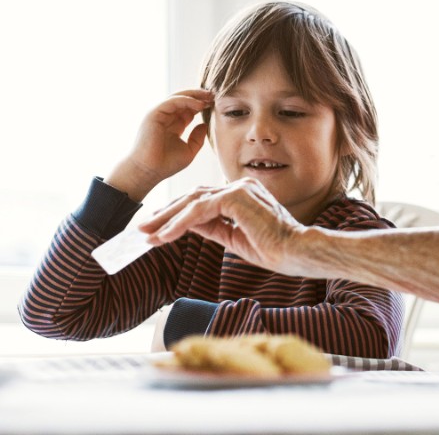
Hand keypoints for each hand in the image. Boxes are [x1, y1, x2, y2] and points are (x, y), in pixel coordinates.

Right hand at [107, 89, 212, 200]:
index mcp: (173, 125)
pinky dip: (187, 100)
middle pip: (184, 100)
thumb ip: (197, 138)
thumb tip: (205, 124)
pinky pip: (172, 101)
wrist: (148, 172)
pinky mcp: (153, 114)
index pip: (188, 109)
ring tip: (210, 97)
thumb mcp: (189, 150)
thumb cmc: (166, 165)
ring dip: (195, 95)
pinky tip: (200, 104)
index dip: (202, 105)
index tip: (216, 104)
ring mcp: (158, 115)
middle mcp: (165, 118)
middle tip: (215, 95)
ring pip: (178, 97)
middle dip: (200, 96)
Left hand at [139, 178, 307, 273]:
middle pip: (193, 197)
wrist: (296, 252)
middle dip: (165, 214)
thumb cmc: (273, 249)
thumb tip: (187, 224)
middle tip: (142, 228)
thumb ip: (212, 227)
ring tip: (147, 233)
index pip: (202, 199)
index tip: (157, 228)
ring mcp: (238, 189)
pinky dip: (180, 224)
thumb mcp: (234, 238)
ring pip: (193, 202)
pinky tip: (165, 236)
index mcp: (242, 194)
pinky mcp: (236, 198)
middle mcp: (239, 186)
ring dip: (167, 219)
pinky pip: (200, 211)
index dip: (177, 213)